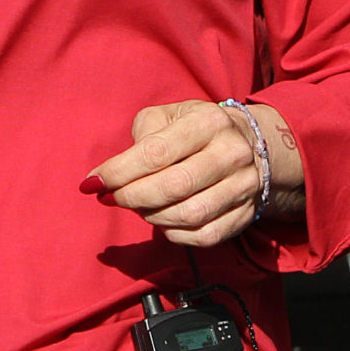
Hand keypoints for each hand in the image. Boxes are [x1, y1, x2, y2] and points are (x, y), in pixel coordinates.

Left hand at [84, 101, 265, 247]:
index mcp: (209, 123)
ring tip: (136, 205)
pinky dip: (173, 233)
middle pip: (173, 187)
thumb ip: (142, 134)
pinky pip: (203, 235)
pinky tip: (160, 219)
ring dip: (151, 216)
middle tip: (111, 197)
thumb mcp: (169, 115)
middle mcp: (231, 154)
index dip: (119, 171)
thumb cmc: (197, 129)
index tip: (94, 182)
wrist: (255, 144)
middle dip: (132, 197)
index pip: (156, 152)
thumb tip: (116, 172)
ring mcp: (243, 187)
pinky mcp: (246, 214)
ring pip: (188, 215)